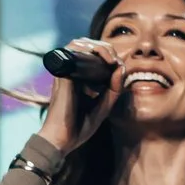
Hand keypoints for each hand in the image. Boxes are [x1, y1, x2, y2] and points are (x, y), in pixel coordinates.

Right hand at [37, 38, 122, 154]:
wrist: (63, 139)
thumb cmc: (80, 126)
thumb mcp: (104, 106)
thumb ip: (114, 88)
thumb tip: (121, 67)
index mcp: (81, 79)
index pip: (93, 56)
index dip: (109, 55)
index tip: (120, 67)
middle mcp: (71, 73)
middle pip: (86, 46)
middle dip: (105, 48)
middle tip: (116, 60)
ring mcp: (65, 72)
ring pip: (79, 44)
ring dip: (98, 46)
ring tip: (110, 59)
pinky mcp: (62, 74)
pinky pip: (71, 51)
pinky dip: (89, 50)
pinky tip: (104, 60)